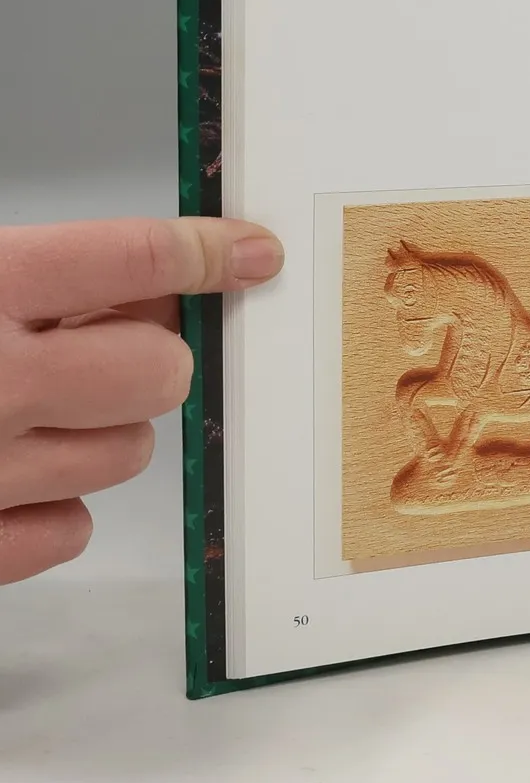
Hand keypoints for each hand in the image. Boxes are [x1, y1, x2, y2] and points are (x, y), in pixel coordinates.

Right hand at [0, 217, 282, 584]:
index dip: (209, 254)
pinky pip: (69, 528)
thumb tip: (159, 288)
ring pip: (128, 453)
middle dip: (152, 361)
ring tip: (38, 414)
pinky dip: (53, 506)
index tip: (253, 255)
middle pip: (162, 371)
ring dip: (102, 432)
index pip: (137, 258)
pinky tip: (13, 475)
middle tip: (105, 352)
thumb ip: (48, 279)